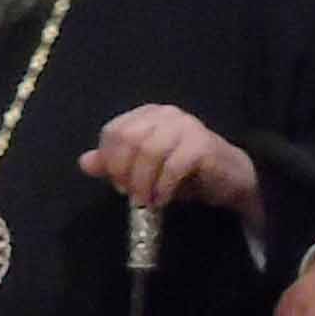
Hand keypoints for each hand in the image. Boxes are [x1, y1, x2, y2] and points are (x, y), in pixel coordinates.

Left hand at [83, 102, 258, 223]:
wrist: (229, 178)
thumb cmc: (183, 173)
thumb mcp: (143, 170)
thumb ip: (114, 164)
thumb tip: (85, 162)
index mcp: (147, 115)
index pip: (113, 132)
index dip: (110, 161)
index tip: (118, 184)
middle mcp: (165, 114)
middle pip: (128, 139)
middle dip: (124, 172)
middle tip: (132, 195)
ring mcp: (186, 125)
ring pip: (149, 151)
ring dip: (143, 182)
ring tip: (147, 201)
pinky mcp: (202, 144)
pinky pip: (173, 165)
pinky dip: (162, 187)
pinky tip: (162, 199)